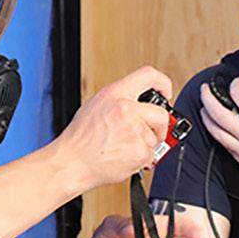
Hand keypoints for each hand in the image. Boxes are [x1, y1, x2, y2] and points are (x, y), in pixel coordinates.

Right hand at [52, 66, 174, 189]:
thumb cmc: (80, 138)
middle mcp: (127, 109)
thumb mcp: (96, 105)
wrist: (72, 162)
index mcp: (115, 94)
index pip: (149, 75)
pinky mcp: (139, 151)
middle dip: (159, 125)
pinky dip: (141, 159)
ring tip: (123, 147)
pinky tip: (124, 156)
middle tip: (151, 132)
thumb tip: (140, 102)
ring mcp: (135, 131)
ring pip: (154, 137)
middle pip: (161, 113)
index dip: (163, 83)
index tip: (166, 92)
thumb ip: (120, 99)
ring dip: (144, 144)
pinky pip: (151, 154)